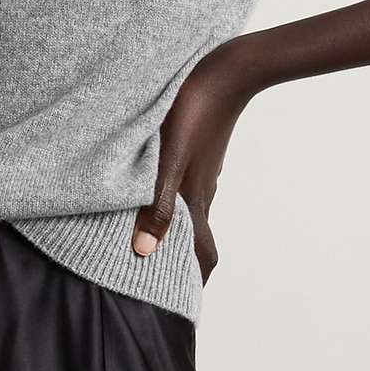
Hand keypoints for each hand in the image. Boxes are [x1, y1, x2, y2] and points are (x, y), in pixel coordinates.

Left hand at [132, 40, 260, 282]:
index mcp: (195, 200)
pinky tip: (157, 193)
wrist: (225, 69)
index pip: (203, 253)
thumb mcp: (166, 162)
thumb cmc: (193, 111)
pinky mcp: (202, 153)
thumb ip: (155, 207)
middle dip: (183, 260)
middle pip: (197, 237)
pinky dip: (175, 203)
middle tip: (163, 276)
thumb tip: (144, 253)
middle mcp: (203, 191)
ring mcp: (205, 172)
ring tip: (152, 239)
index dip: (197, 280)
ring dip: (177, 230)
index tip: (186, 301)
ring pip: (192, 211)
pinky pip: (188, 188)